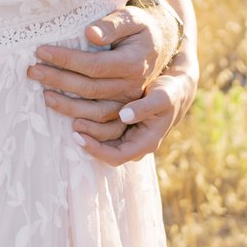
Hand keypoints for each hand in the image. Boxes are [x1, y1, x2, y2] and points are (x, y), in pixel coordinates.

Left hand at [26, 6, 168, 134]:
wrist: (160, 46)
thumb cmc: (141, 28)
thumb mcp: (132, 18)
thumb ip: (112, 25)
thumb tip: (89, 34)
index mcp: (134, 63)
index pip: (94, 65)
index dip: (65, 59)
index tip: (40, 51)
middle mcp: (133, 86)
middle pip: (90, 88)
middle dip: (58, 80)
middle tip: (32, 71)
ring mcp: (130, 102)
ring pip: (97, 111)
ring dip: (67, 106)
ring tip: (43, 95)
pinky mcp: (126, 110)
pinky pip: (107, 127)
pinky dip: (87, 127)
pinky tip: (67, 120)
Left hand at [79, 58, 196, 164]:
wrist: (177, 89)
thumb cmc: (170, 93)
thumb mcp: (162, 98)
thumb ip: (144, 107)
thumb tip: (124, 116)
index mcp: (146, 143)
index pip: (116, 157)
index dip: (96, 150)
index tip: (78, 136)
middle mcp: (135, 144)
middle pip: (105, 151)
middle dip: (88, 140)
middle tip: (72, 124)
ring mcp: (129, 136)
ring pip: (103, 141)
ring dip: (87, 131)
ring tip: (70, 117)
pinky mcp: (124, 126)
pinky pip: (104, 130)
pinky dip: (91, 123)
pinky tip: (77, 111)